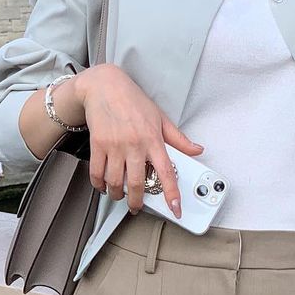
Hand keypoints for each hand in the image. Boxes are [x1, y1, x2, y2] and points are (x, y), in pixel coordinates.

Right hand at [76, 65, 203, 215]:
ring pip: (115, 182)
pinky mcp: (97, 144)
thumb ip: (178, 138)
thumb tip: (197, 150)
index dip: (171, 193)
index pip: (166, 171)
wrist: (105, 86)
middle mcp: (134, 144)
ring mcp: (114, 145)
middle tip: (137, 207)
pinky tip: (103, 186)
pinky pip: (97, 172)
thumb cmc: (133, 100)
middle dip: (137, 202)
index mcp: (153, 139)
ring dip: (117, 195)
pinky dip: (99, 184)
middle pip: (137, 184)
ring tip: (120, 196)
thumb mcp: (161, 117)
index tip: (175, 208)